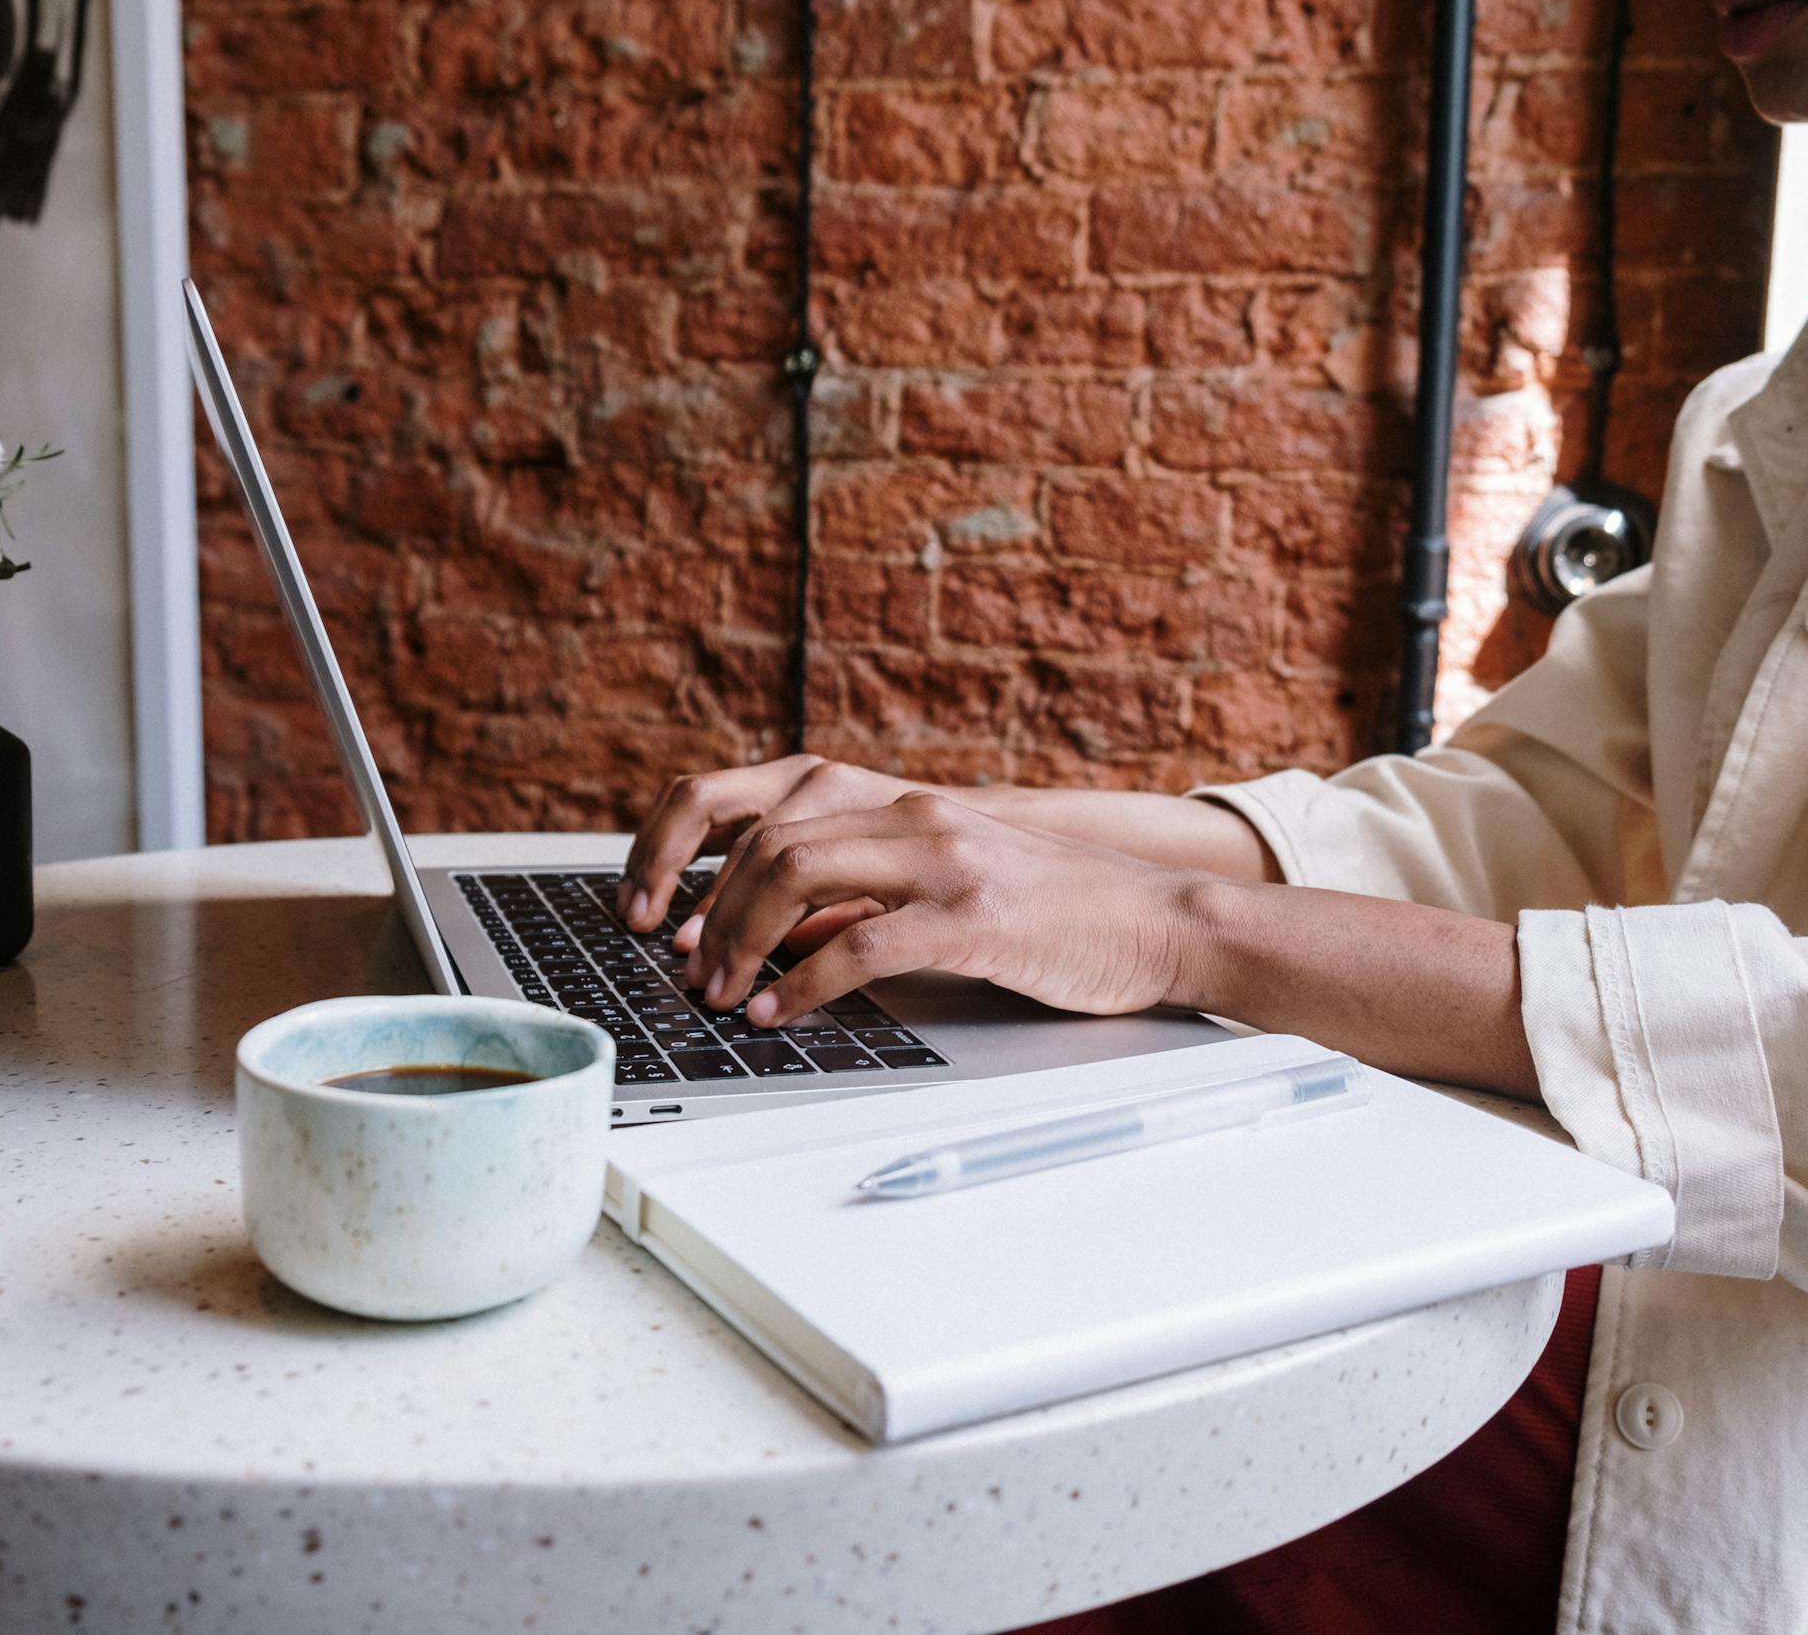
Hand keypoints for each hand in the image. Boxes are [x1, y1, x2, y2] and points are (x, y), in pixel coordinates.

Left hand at [681, 790, 1213, 1024]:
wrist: (1156, 920)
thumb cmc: (1050, 911)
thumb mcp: (940, 883)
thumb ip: (856, 896)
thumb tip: (759, 932)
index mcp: (897, 800)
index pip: (758, 796)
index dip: (682, 844)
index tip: (651, 906)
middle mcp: (912, 812)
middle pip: (765, 837)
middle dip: (703, 907)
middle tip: (683, 967)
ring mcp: (944, 857)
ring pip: (798, 874)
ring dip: (740, 941)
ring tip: (721, 993)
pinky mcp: (974, 915)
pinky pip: (863, 944)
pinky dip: (803, 983)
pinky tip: (779, 1012)